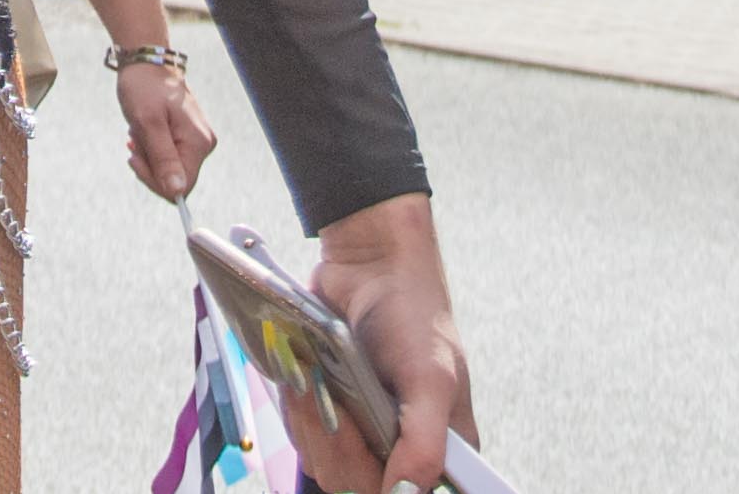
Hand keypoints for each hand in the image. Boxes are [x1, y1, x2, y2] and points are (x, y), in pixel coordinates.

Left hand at [114, 58, 216, 200]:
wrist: (146, 61)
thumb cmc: (144, 88)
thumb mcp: (148, 123)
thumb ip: (163, 158)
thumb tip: (176, 191)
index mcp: (198, 144)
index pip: (181, 186)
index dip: (154, 180)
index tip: (132, 157)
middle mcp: (203, 145)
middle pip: (176, 179)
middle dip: (149, 165)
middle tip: (134, 140)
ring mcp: (196, 140)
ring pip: (169, 168)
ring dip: (148, 155)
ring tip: (138, 132)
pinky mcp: (187, 136)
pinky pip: (168, 156)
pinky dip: (151, 149)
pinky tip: (142, 132)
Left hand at [291, 194, 473, 493]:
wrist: (372, 267)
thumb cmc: (414, 318)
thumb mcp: (431, 380)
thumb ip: (424, 444)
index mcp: (442, 453)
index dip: (372, 482)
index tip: (354, 437)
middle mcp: (402, 449)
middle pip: (353, 484)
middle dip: (334, 445)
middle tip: (325, 400)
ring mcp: (363, 431)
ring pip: (322, 461)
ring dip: (309, 424)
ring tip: (308, 381)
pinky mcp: (329, 410)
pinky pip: (302, 433)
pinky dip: (296, 409)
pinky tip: (298, 378)